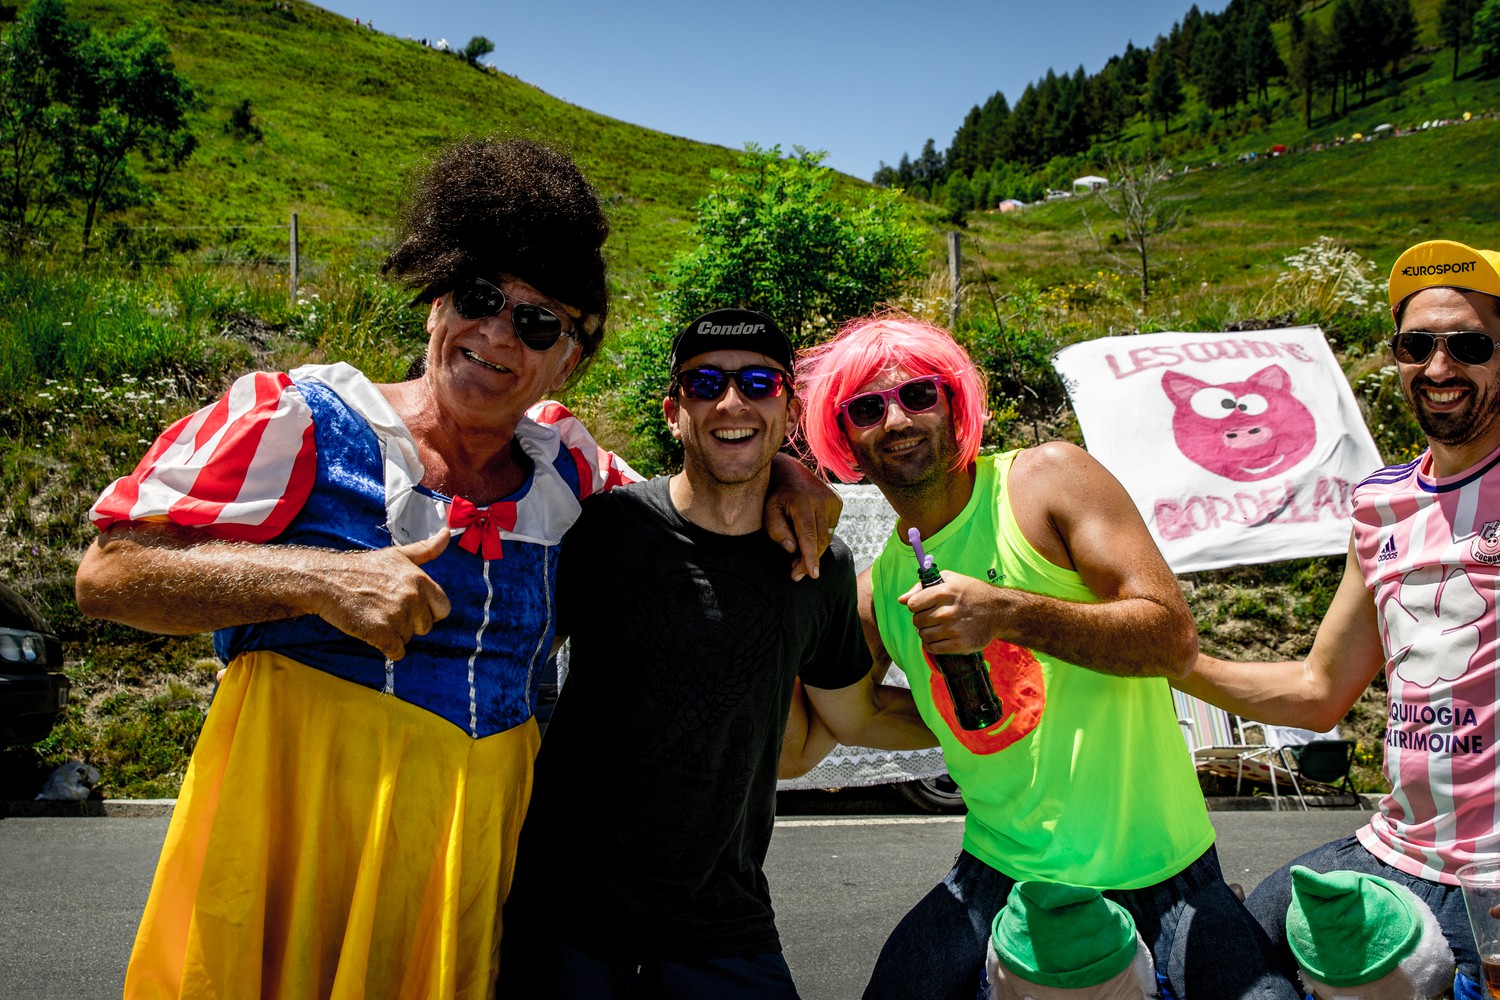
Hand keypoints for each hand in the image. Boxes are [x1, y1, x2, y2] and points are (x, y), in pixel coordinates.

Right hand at [311, 529, 451, 659]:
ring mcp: (397, 616)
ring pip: (408, 639)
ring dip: (394, 633)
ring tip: (376, 615)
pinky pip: (396, 652)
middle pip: (425, 627)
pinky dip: (387, 648)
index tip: (412, 607)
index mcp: (420, 580)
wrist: (327, 580)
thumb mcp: (398, 554)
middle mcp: (412, 597)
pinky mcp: (380, 633)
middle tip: (387, 609)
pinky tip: (373, 631)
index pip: (443, 608)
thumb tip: (447, 532)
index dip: (429, 611)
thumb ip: (426, 549)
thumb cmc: (363, 568)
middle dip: (410, 624)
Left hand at [765, 454, 841, 580]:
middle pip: (819, 540)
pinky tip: (808, 538)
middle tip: (796, 574)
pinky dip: (820, 538)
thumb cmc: (775, 494)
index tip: (813, 574)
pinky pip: (830, 528)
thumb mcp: (769, 511)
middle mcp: (821, 500)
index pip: (808, 535)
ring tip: (798, 559)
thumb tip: (793, 549)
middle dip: (809, 560)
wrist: (789, 470)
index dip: (810, 557)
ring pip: (827, 537)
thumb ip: (777, 530)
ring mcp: (832, 499)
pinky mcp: (837, 502)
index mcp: (802, 502)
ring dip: (814, 551)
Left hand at [898, 571, 1005, 654]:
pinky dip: (931, 645)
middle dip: (921, 619)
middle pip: (917, 621)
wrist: (999, 610)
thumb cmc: (972, 592)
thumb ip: (922, 586)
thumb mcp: (949, 579)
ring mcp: (954, 629)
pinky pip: (933, 649)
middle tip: (932, 617)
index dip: (916, 605)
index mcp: (943, 592)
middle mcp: (947, 612)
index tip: (924, 606)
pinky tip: (938, 638)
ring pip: (923, 636)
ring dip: (926, 633)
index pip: (912, 604)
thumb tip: (901, 600)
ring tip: (936, 628)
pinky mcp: (960, 644)